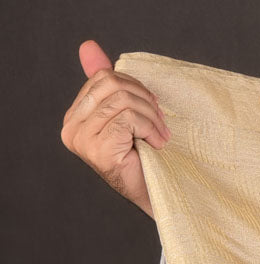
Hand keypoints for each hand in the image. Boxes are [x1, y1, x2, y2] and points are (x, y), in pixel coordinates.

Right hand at [60, 40, 170, 217]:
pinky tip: (157, 144)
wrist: (155, 195)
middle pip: (111, 85)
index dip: (133, 86)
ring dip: (151, 116)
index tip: (153, 106)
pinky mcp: (99, 150)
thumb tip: (88, 46)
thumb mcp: (125, 115)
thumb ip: (108, 85)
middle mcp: (72, 128)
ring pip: (122, 102)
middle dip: (144, 99)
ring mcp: (83, 141)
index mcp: (74, 118)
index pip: (101, 78)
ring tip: (161, 134)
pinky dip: (149, 128)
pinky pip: (128, 120)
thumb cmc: (142, 158)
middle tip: (161, 120)